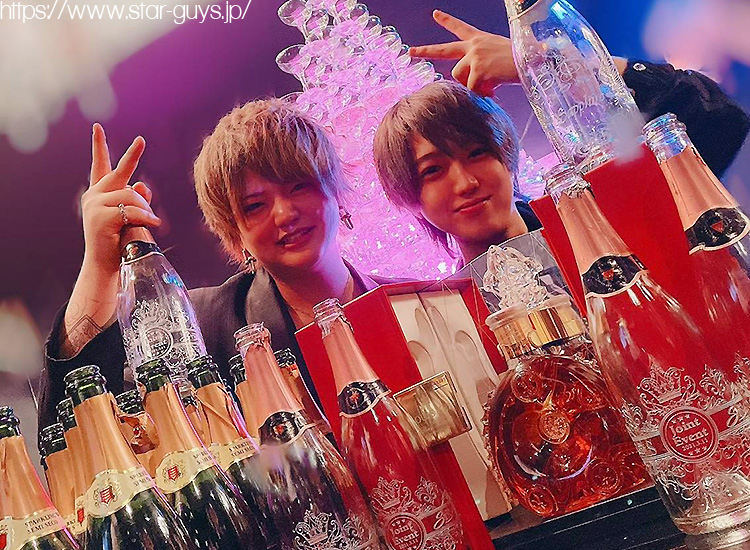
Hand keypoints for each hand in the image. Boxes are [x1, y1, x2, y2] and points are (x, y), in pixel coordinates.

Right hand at [80, 123, 160, 277]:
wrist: (105, 265)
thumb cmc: (118, 241)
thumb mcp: (129, 217)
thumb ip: (136, 200)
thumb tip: (143, 186)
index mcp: (99, 193)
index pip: (99, 165)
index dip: (99, 146)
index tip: (97, 127)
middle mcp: (94, 195)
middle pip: (118, 172)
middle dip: (132, 156)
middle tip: (141, 140)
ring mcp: (95, 205)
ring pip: (132, 196)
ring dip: (146, 209)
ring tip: (151, 222)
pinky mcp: (101, 218)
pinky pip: (133, 211)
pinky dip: (147, 218)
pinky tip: (155, 224)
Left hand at [409, 10, 518, 95]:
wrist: (533, 61)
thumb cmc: (521, 60)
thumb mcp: (499, 56)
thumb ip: (482, 65)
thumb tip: (472, 83)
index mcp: (480, 39)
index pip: (460, 28)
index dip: (447, 21)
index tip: (435, 14)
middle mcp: (474, 46)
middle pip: (444, 49)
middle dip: (425, 51)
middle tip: (411, 51)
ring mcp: (474, 57)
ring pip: (458, 76)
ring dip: (471, 86)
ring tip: (489, 86)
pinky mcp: (478, 70)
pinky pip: (472, 89)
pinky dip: (482, 94)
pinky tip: (494, 91)